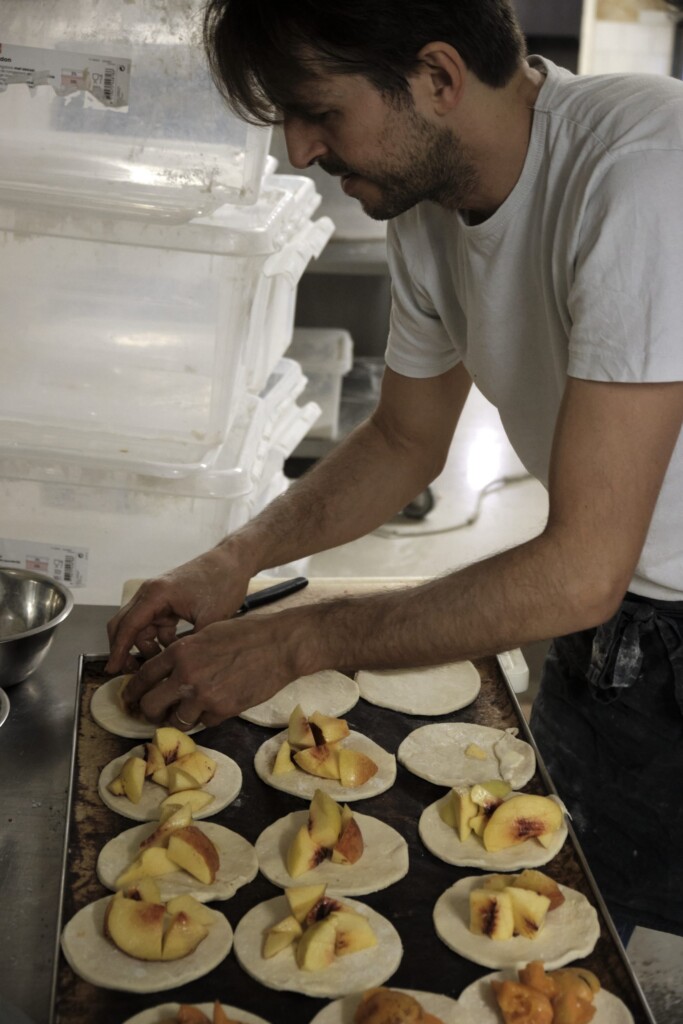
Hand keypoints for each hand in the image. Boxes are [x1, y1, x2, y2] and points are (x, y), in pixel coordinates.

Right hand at [106, 546, 250, 674]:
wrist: (232, 562)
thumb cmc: (223, 583)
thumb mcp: (212, 618)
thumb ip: (193, 644)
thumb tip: (182, 670)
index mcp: (156, 594)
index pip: (128, 626)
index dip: (118, 650)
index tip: (111, 669)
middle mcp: (150, 593)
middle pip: (124, 625)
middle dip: (124, 650)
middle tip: (133, 673)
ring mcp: (157, 597)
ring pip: (139, 627)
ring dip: (145, 646)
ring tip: (159, 665)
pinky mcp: (166, 602)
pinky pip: (153, 625)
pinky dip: (158, 640)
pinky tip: (171, 651)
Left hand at [120, 612, 310, 728]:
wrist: (280, 645)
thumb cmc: (248, 633)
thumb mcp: (207, 633)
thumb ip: (185, 652)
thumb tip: (168, 670)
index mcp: (180, 651)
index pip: (143, 676)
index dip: (133, 691)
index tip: (131, 699)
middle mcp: (186, 675)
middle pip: (150, 705)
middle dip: (148, 712)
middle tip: (154, 713)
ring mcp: (204, 695)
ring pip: (175, 721)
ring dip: (177, 720)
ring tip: (184, 715)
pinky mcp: (223, 710)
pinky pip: (204, 723)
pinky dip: (205, 718)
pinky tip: (214, 707)